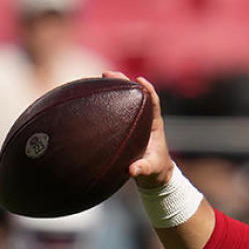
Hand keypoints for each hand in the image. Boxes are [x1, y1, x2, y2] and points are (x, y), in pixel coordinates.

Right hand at [103, 71, 172, 188]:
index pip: (154, 102)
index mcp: (155, 125)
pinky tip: (92, 96)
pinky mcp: (127, 126)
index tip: (139, 80)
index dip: (148, 89)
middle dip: (124, 82)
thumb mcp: (151, 170)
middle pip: (136, 95)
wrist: (155, 175)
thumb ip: (143, 169)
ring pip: (126, 99)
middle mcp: (146, 119)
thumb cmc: (156, 170)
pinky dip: (108, 102)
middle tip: (108, 74)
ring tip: (100, 77)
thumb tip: (132, 170)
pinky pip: (117, 110)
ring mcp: (136, 121)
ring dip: (115, 87)